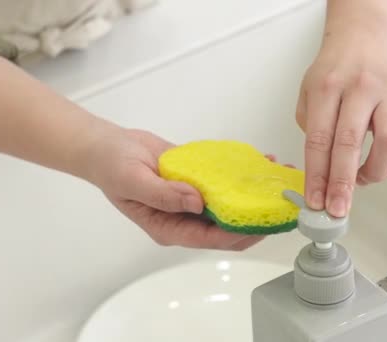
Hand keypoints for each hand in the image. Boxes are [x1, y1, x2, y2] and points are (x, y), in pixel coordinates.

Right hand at [84, 126, 264, 249]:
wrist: (107, 146)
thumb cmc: (112, 167)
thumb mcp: (133, 181)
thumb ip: (164, 195)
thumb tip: (198, 203)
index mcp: (169, 227)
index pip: (210, 238)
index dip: (239, 234)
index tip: (263, 224)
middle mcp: (184, 218)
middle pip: (226, 226)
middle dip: (254, 218)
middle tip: (280, 204)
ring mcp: (191, 200)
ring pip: (228, 205)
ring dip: (252, 195)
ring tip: (277, 181)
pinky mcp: (196, 182)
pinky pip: (223, 183)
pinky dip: (240, 176)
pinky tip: (259, 163)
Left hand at [295, 12, 386, 216]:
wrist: (367, 36)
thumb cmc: (336, 66)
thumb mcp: (308, 90)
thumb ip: (310, 126)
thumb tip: (319, 167)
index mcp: (327, 88)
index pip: (319, 140)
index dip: (316, 176)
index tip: (315, 200)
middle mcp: (359, 90)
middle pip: (349, 145)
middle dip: (342, 184)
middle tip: (337, 209)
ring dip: (372, 174)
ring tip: (360, 183)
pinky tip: (381, 170)